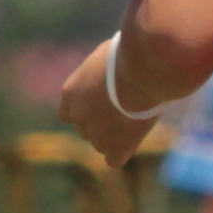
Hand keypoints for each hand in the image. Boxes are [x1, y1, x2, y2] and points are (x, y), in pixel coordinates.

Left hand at [59, 36, 160, 166]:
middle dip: (102, 125)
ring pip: (101, 145)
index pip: (68, 114)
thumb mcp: (105, 55)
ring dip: (115, 137)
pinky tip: (136, 136)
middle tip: (125, 112)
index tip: (103, 106)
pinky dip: (124, 150)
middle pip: (86, 131)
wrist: (143, 69)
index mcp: (71, 91)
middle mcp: (78, 114)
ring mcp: (95, 133)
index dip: (86, 113)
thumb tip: (105, 70)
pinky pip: (114, 158)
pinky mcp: (114, 146)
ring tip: (136, 119)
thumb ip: (99, 71)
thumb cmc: (130, 54)